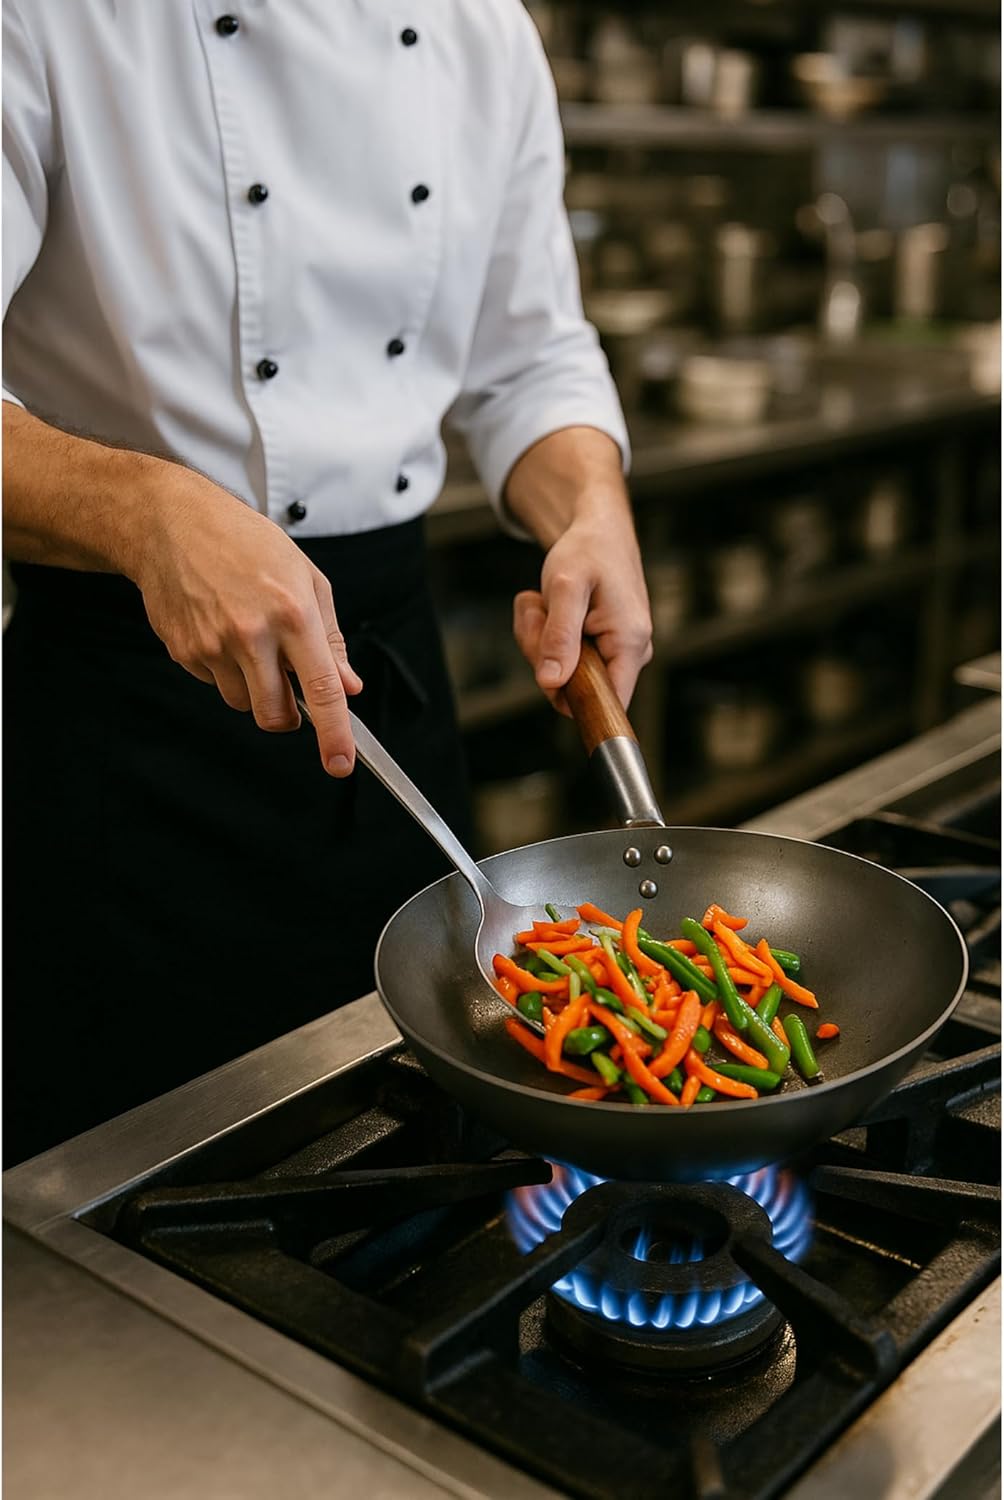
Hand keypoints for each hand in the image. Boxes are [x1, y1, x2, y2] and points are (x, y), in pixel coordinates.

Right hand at [136, 474, 361, 775]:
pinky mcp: (184, 651)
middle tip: (290, 687)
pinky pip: (215, 684)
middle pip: (275, 715)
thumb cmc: (246, 543)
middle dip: (288, 716)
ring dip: (253, 688)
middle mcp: (252, 634)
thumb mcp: (306, 577)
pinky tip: (220, 628)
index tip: (340, 763)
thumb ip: (332, 637)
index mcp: (293, 614)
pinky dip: (225, 669)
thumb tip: (349, 686)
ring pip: (243, 703)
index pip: (321, 689)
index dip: (334, 734)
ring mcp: (213, 646)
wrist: (172, 523)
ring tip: (249, 638)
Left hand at [512, 510, 652, 712]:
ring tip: (545, 602)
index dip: (573, 698)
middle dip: (542, 653)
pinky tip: (548, 606)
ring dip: (538, 638)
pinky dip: (543, 633)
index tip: (547, 669)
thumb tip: (551, 683)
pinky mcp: (598, 647)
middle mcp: (630, 653)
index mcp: (630, 643)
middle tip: (539, 612)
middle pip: (574, 689)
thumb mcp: (566, 586)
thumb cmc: (588, 550)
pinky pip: (560, 657)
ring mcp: (614, 651)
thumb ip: (559, 635)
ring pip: (561, 673)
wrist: (597, 529)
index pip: (609, 704)